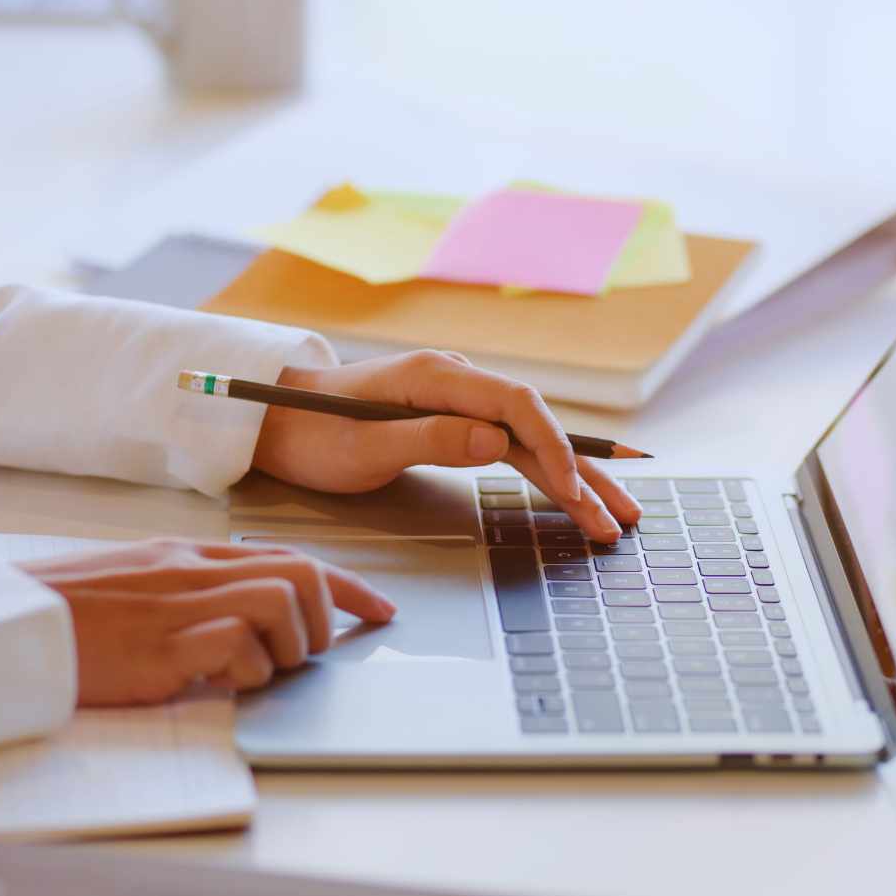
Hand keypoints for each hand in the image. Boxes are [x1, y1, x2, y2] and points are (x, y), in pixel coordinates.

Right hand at [18, 539, 395, 706]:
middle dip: (327, 616)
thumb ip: (188, 590)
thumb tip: (244, 618)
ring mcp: (178, 606)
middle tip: (306, 654)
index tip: (380, 610)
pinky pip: (237, 647)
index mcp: (186, 554)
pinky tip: (216, 683)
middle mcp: (190, 571)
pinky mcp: (162, 647)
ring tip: (253, 671)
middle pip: (300, 574)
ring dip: (286, 647)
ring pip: (280, 604)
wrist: (6, 624)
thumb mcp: (135, 585)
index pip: (288, 556)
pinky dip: (244, 671)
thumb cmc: (64, 613)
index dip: (345, 584)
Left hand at [250, 351, 641, 542]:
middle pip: (537, 426)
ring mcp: (460, 401)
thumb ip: (430, 440)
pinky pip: (513, 447)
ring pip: (532, 441)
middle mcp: (458, 381)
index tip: (572, 492)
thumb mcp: (363, 446)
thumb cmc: (311, 434)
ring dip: (574, 479)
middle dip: (583, 472)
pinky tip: (575, 494)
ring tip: (613, 518)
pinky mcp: (456, 421)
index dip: (553, 449)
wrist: (276, 421)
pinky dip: (546, 474)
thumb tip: (496, 441)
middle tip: (620, 518)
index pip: (517, 407)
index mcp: (438, 377)